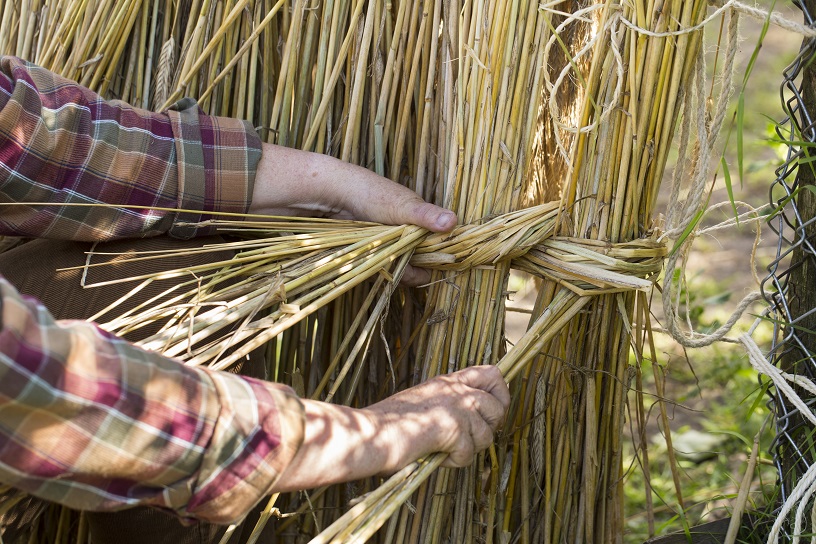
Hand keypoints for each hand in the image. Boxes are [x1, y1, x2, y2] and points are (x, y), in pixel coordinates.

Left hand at [249, 144, 456, 285]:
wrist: (320, 191)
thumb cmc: (363, 192)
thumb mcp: (398, 204)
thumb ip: (423, 215)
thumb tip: (454, 221)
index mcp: (412, 216)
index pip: (434, 241)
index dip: (438, 254)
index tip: (438, 265)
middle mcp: (398, 228)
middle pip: (417, 255)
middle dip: (418, 266)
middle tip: (415, 274)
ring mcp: (379, 240)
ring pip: (398, 263)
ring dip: (400, 271)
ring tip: (399, 274)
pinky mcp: (362, 250)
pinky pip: (378, 266)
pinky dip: (381, 271)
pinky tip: (381, 274)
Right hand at [272, 366, 509, 491]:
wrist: (368, 435)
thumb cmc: (388, 426)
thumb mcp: (423, 404)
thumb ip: (449, 405)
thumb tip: (475, 422)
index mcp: (448, 381)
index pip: (493, 373)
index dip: (500, 393)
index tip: (490, 411)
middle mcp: (455, 389)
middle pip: (500, 406)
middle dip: (489, 428)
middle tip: (466, 439)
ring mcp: (456, 407)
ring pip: (488, 434)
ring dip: (468, 449)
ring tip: (442, 449)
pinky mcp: (453, 427)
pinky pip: (469, 454)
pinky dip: (453, 462)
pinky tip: (435, 455)